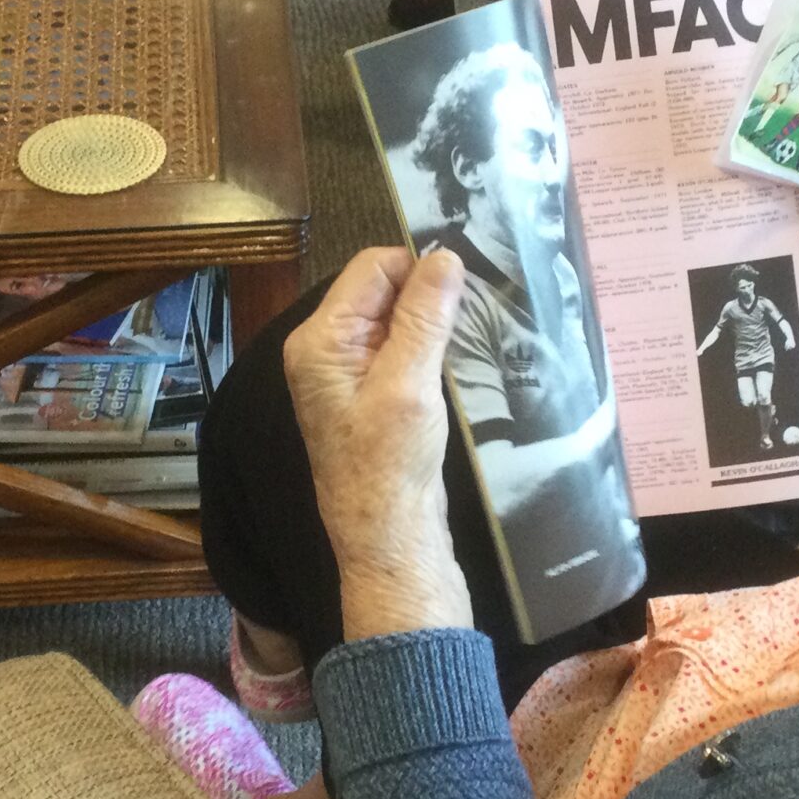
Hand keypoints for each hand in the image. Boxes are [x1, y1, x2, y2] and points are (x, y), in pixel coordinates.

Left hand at [282, 248, 476, 641]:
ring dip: (435, 321)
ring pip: (399, 320)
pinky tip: (462, 355)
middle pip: (384, 290)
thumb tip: (444, 258)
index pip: (371, 269)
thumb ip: (423, 318)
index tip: (466, 273)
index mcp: (320, 341)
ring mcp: (351, 374)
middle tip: (478, 301)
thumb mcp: (408, 385)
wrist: (390, 540)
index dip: (417, 265)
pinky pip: (405, 350)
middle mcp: (328, 351)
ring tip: (476, 327)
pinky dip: (434, 347)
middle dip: (428, 291)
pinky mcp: (376, 395)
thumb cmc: (388, 468)